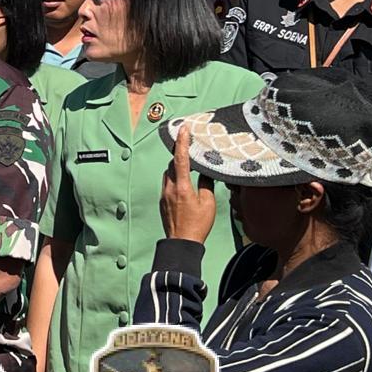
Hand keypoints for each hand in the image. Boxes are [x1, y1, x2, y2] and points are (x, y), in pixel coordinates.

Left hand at [160, 127, 216, 243]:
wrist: (181, 242)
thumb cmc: (197, 225)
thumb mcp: (208, 203)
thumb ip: (206, 185)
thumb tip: (205, 173)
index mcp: (182, 187)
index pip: (181, 159)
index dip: (182, 142)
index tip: (183, 129)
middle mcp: (170, 188)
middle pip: (172, 164)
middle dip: (180, 154)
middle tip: (188, 145)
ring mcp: (164, 195)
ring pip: (168, 173)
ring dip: (177, 167)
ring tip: (188, 165)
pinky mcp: (163, 201)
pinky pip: (167, 183)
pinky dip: (175, 178)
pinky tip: (184, 183)